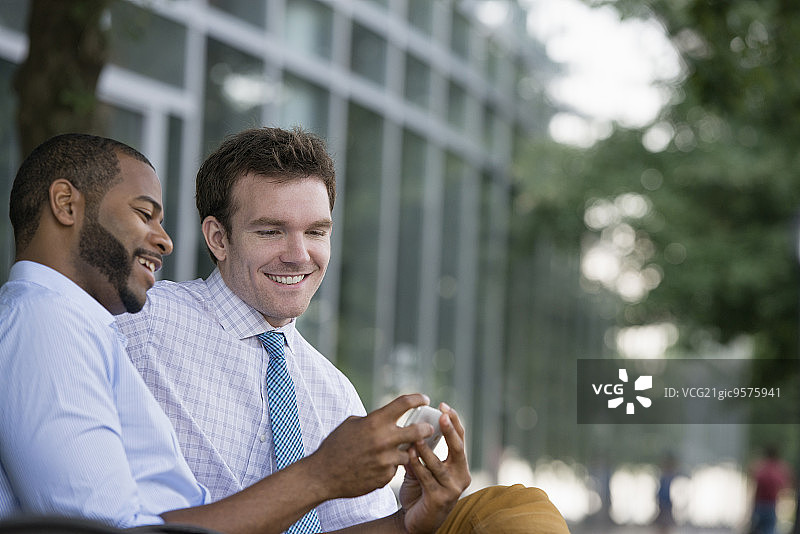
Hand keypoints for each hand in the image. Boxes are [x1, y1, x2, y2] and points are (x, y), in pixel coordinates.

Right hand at [308, 393, 434, 499]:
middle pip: (418, 431)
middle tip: (428, 429)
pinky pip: (394, 469)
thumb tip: (387, 418)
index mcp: (374, 421)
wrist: (323, 475)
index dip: (418, 398)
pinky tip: (376, 467)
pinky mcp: (385, 477)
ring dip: (403, 452)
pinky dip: (389, 467)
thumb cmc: (335, 446)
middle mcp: (383, 439)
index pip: (404, 403)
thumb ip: (372, 420)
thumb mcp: (352, 424)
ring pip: (408, 454)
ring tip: (391, 453)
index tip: (425, 399)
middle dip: (427, 429)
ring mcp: (385, 460)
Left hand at [399, 403, 470, 533]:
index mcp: (459, 466)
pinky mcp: (440, 499)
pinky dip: (417, 465)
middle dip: (450, 430)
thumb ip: (421, 451)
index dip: (454, 422)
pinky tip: (409, 455)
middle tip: (442, 415)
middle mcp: (461, 476)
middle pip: (458, 449)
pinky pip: (427, 479)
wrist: (415, 521)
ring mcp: (453, 489)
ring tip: (416, 436)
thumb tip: (412, 428)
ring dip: (426, 449)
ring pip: (439, 464)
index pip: (460, 439)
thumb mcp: (422, 468)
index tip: (444, 406)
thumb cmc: (421, 491)